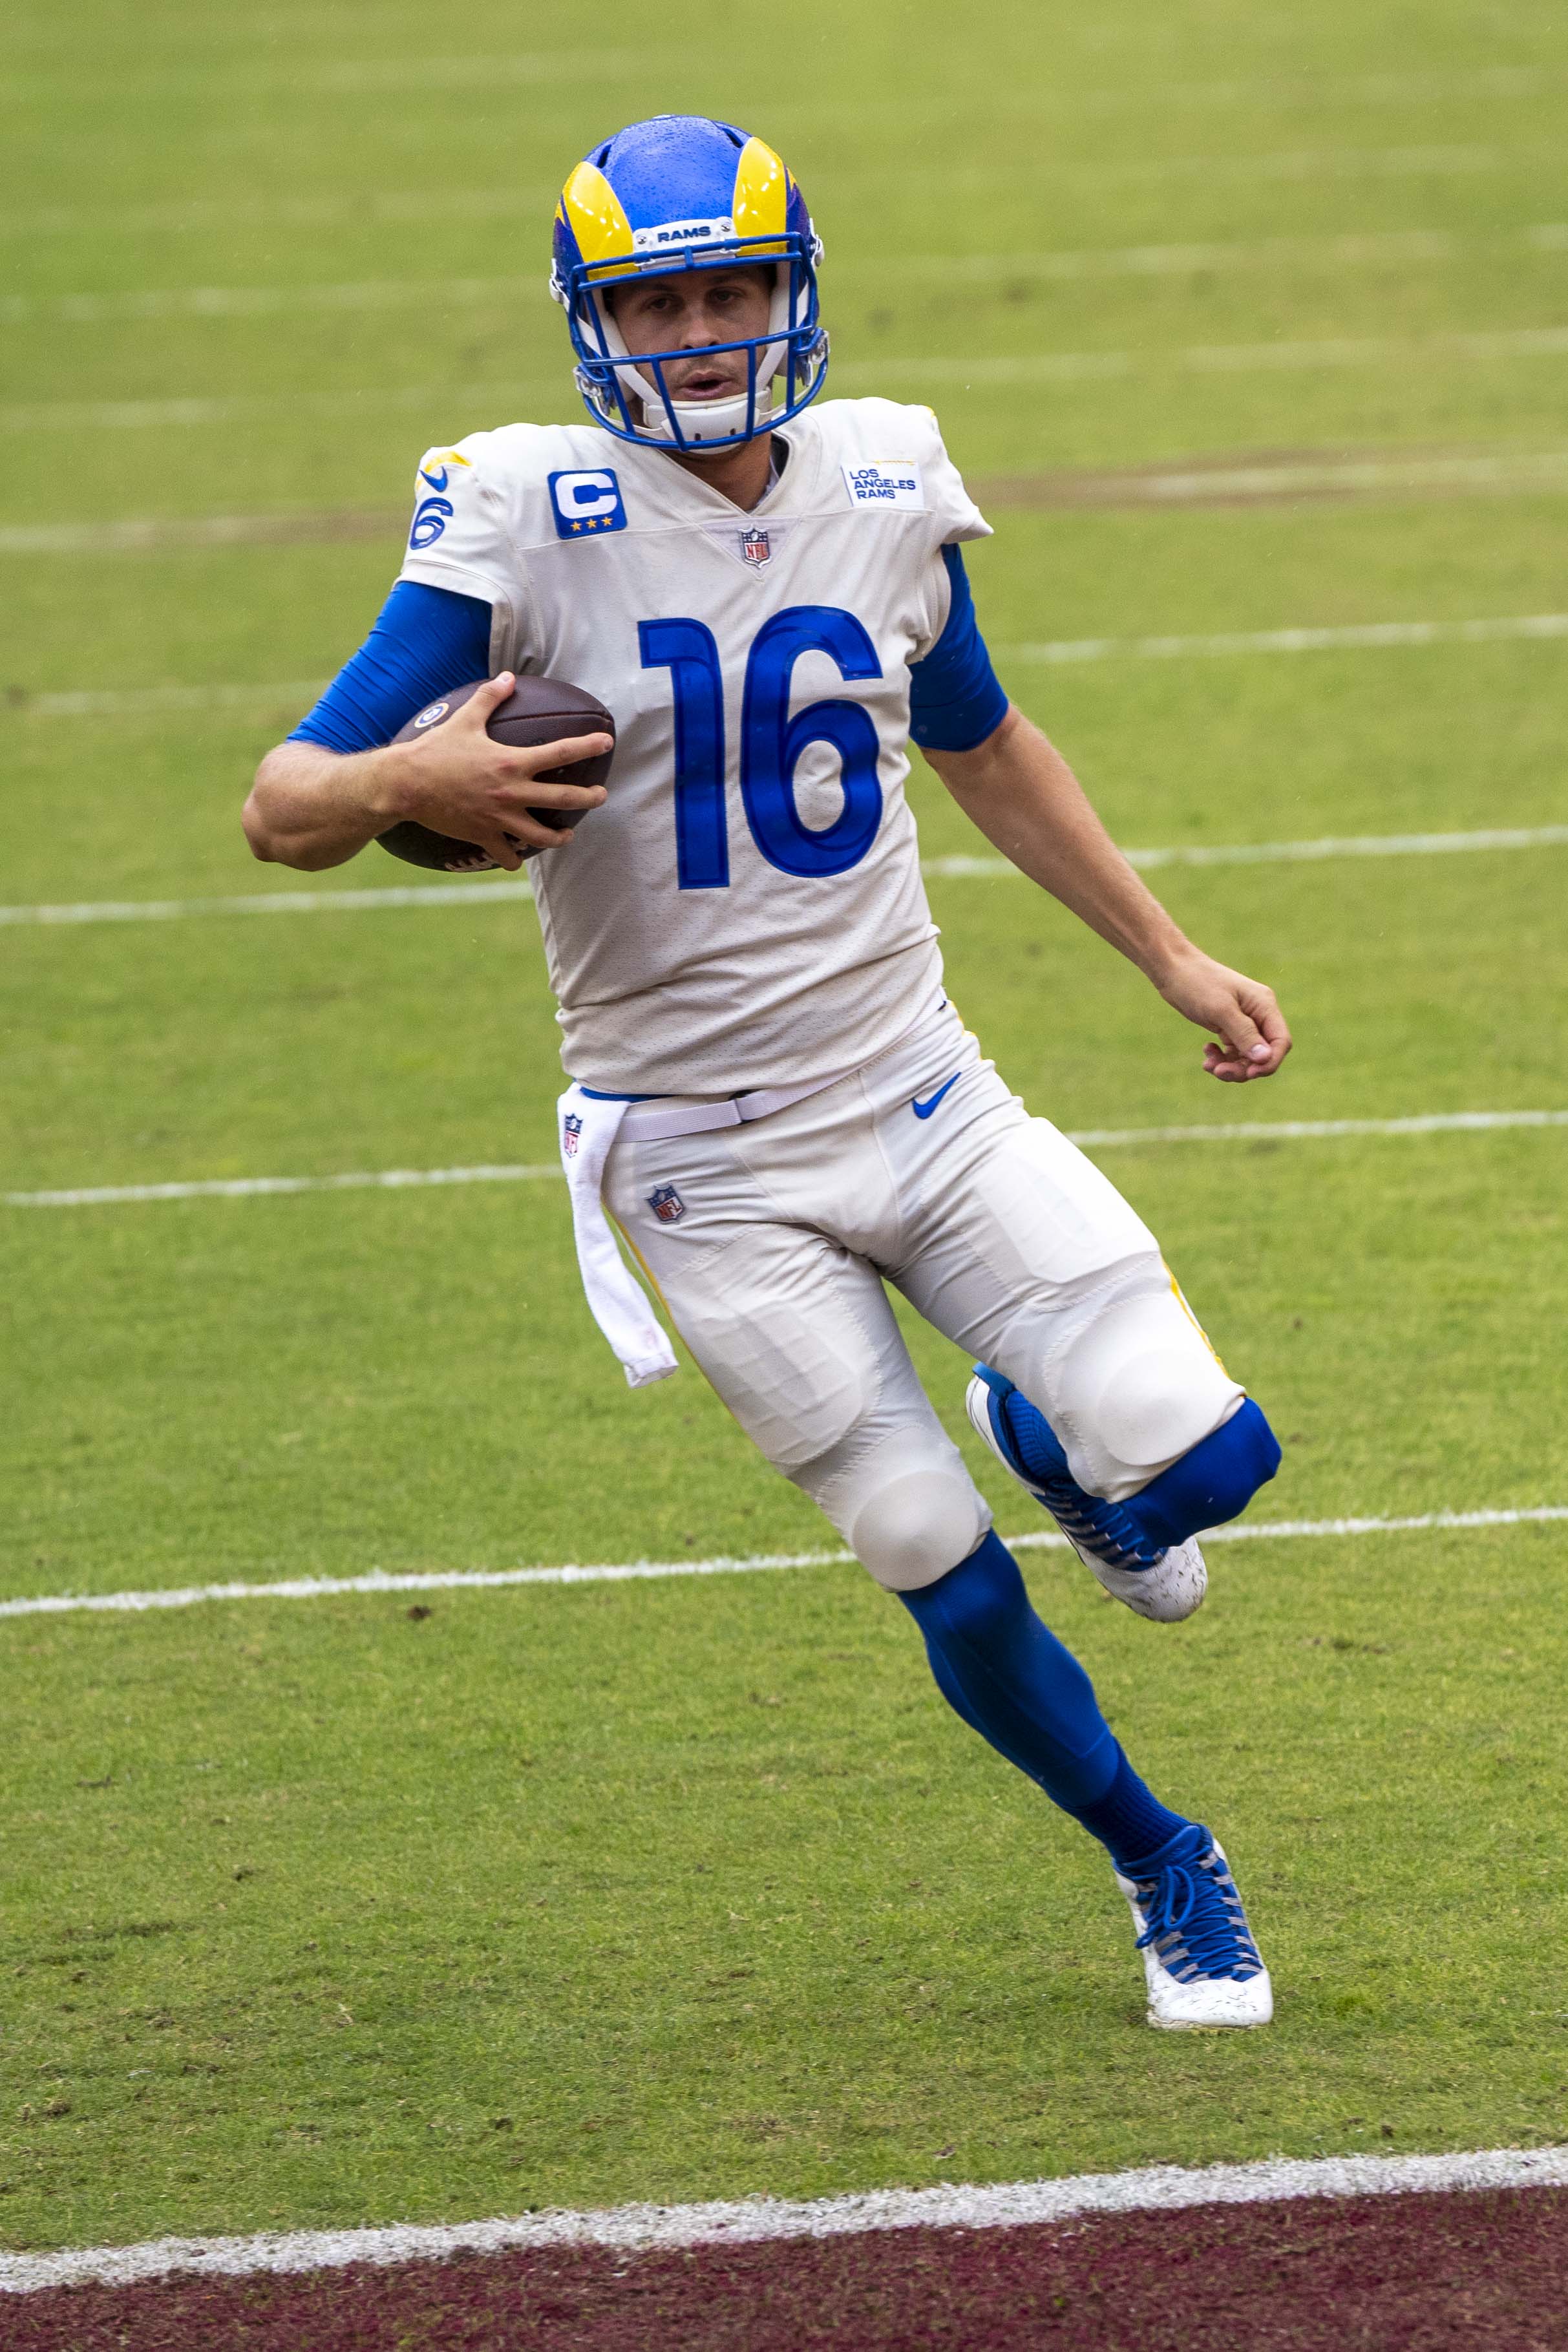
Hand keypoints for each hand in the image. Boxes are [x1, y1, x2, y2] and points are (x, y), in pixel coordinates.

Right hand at [381, 672, 610, 871]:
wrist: (406, 784)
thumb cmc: (435, 750)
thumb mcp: (464, 719)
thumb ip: (490, 697)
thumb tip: (508, 677)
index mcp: (512, 762)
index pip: (561, 753)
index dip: (588, 746)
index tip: (607, 742)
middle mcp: (512, 792)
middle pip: (564, 800)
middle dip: (589, 797)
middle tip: (601, 796)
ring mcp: (499, 818)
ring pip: (541, 837)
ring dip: (559, 838)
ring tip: (567, 835)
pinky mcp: (484, 835)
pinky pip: (507, 855)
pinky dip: (514, 858)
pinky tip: (518, 856)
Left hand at [1154, 947, 1291, 1082]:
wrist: (1173, 970)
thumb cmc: (1197, 983)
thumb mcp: (1221, 1010)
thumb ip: (1244, 1034)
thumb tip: (1265, 1058)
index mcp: (1264, 1006)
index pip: (1280, 1041)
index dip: (1269, 1062)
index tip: (1250, 1074)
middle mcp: (1258, 1015)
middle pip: (1263, 1054)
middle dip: (1244, 1068)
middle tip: (1220, 1072)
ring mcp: (1243, 1021)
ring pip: (1247, 1056)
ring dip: (1231, 1066)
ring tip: (1208, 1065)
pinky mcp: (1228, 1026)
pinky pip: (1233, 1052)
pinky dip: (1221, 1058)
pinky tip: (1207, 1052)